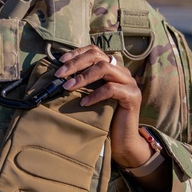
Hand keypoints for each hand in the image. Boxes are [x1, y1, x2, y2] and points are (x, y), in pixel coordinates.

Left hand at [53, 45, 149, 169]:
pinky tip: (84, 102)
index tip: (60, 61)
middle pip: (97, 57)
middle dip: (76, 63)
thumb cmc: (103, 118)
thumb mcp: (89, 96)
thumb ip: (81, 83)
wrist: (122, 141)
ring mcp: (129, 83)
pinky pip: (112, 89)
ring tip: (67, 86)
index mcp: (112, 68)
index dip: (77, 53)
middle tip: (59, 74)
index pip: (94, 51)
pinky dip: (95, 94)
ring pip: (104, 69)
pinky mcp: (133, 96)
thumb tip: (58, 75)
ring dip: (83, 77)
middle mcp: (122, 71)